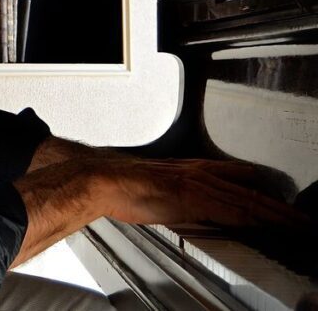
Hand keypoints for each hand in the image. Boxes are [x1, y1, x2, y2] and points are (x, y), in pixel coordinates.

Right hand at [94, 158, 307, 229]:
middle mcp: (201, 173)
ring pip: (247, 200)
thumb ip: (186, 200)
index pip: (244, 182)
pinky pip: (228, 208)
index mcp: (195, 171)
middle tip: (308, 224)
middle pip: (253, 193)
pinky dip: (251, 218)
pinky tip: (265, 226)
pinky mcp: (189, 196)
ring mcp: (197, 184)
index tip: (289, 211)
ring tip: (299, 228)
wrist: (101, 180)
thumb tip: (202, 214)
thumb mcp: (164, 191)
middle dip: (283, 211)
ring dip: (277, 216)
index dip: (269, 197)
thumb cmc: (125, 187)